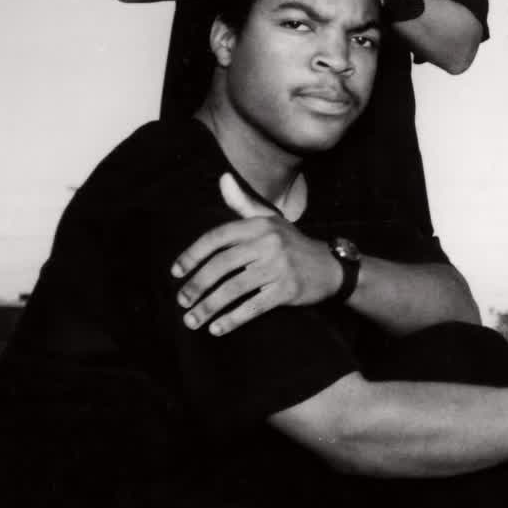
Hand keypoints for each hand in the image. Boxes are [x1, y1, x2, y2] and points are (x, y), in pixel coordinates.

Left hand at [172, 173, 341, 335]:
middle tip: (181, 301)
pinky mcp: (287, 291)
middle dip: (196, 285)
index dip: (193, 255)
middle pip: (221, 265)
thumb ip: (243, 203)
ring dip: (208, 307)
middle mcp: (268, 243)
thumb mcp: (271, 219)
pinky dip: (232, 320)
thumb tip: (223, 179)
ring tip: (192, 320)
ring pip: (233, 289)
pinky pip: (253, 307)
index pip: (217, 237)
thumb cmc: (293, 244)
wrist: (331, 267)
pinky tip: (217, 329)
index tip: (176, 272)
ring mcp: (279, 267)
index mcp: (259, 225)